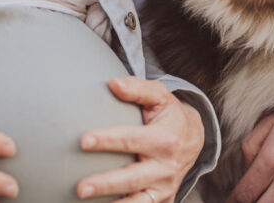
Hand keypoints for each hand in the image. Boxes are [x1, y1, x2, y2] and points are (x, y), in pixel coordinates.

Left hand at [77, 77, 203, 202]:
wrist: (193, 139)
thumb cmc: (168, 114)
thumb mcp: (159, 96)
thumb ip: (137, 88)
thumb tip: (113, 83)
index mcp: (165, 139)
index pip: (131, 140)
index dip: (107, 140)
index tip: (83, 141)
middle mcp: (166, 167)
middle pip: (132, 178)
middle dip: (106, 184)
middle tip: (80, 188)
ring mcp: (164, 188)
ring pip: (138, 202)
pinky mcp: (162, 200)